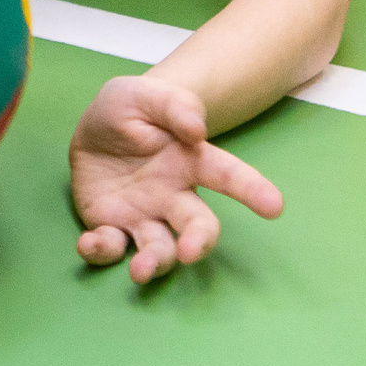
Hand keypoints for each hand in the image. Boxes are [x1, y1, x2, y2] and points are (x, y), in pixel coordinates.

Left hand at [70, 75, 282, 283]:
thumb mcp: (144, 95)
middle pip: (198, 225)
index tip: (275, 207)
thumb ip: (174, 106)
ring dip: (154, 262)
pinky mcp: (111, 227)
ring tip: (140, 270)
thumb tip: (196, 131)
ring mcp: (144, 216)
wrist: (92, 128)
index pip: (227, 175)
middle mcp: (173, 196)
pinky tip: (90, 243)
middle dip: (199, 242)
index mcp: (190, 161)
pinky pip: (111, 247)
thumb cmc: (128, 110)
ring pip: (160, 248)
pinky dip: (102, 251)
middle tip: (190, 251)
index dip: (252, 190)